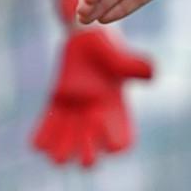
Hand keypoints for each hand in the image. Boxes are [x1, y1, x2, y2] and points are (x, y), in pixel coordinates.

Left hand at [31, 0, 153, 166]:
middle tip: (82, 140)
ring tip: (57, 153)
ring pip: (68, 143)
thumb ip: (134, 66)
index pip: (120, 141)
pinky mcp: (58, 104)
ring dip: (62, 149)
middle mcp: (95, 116)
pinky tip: (37, 144)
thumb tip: (153, 73)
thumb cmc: (106, 46)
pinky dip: (43, 137)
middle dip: (87, 153)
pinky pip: (48, 127)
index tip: (99, 118)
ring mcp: (75, 112)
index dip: (111, 140)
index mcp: (114, 110)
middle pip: (93, 149)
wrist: (85, 37)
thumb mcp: (120, 57)